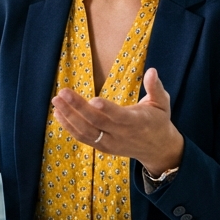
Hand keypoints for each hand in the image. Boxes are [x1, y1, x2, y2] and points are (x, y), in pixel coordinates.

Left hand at [51, 67, 183, 176]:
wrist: (157, 149)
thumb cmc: (158, 121)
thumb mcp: (162, 104)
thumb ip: (156, 88)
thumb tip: (152, 70)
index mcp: (136, 122)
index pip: (118, 117)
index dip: (106, 109)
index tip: (93, 100)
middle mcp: (121, 134)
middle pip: (96, 122)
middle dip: (78, 108)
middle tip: (62, 93)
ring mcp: (110, 143)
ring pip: (86, 132)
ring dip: (69, 117)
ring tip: (56, 101)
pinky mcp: (102, 147)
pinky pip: (83, 138)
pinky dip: (69, 127)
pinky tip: (58, 113)